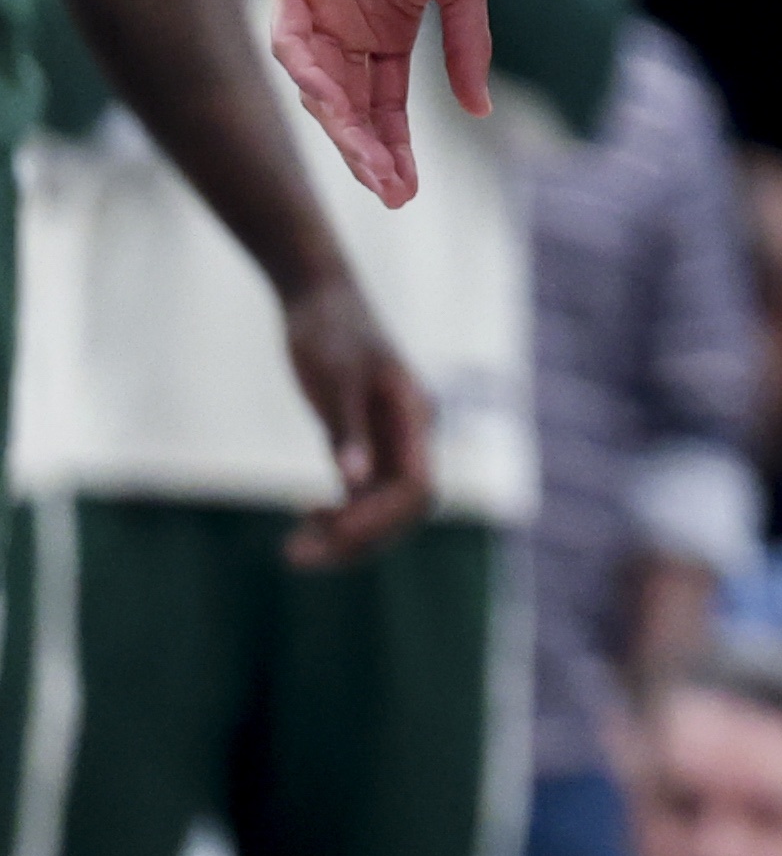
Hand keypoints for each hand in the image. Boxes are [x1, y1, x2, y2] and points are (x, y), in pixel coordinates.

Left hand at [266, 0, 491, 205]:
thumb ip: (465, 47)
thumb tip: (478, 111)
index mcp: (388, 31)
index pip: (386, 105)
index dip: (396, 146)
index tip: (411, 191)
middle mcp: (347, 28)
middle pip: (352, 106)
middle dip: (370, 151)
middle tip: (391, 191)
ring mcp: (317, 6)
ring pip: (318, 84)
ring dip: (342, 124)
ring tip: (370, 160)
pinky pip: (291, 40)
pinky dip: (310, 73)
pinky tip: (336, 101)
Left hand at [268, 270, 434, 566]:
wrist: (318, 299)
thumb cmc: (329, 330)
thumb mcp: (336, 377)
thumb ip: (349, 429)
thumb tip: (353, 482)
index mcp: (415, 416)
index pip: (416, 488)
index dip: (377, 519)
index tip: (326, 529)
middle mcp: (410, 435)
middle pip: (403, 509)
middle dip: (357, 539)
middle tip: (295, 556)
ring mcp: (389, 440)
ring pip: (382, 509)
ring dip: (345, 537)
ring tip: (292, 552)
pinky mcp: (364, 442)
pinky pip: (362, 496)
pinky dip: (338, 516)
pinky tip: (303, 516)